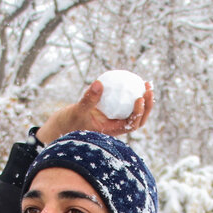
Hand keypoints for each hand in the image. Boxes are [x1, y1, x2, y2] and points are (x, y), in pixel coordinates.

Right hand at [35, 80, 153, 143]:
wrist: (63, 125)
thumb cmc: (70, 122)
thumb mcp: (77, 110)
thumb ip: (88, 99)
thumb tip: (99, 83)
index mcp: (112, 132)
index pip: (131, 125)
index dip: (139, 113)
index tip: (139, 98)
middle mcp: (117, 127)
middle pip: (138, 120)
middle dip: (148, 106)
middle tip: (149, 88)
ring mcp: (116, 121)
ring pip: (135, 112)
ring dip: (144, 99)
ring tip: (147, 83)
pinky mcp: (112, 113)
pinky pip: (125, 103)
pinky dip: (131, 94)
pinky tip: (132, 80)